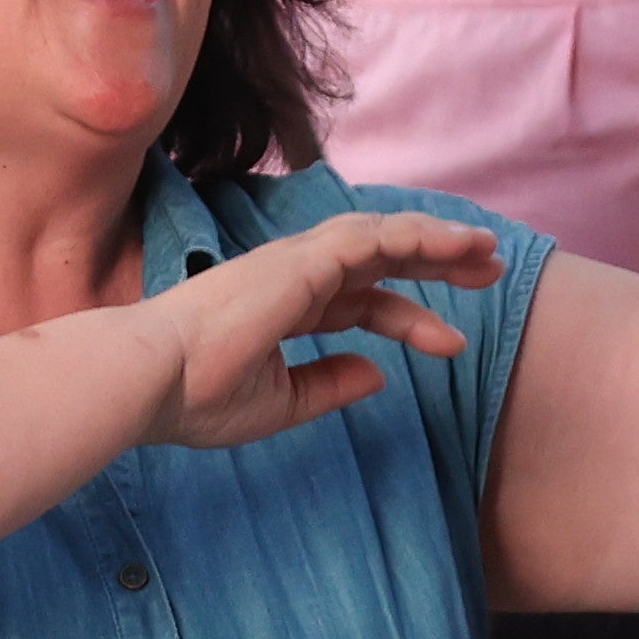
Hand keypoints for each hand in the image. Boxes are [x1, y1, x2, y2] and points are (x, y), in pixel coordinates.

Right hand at [123, 208, 501, 452]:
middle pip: (377, 259)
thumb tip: (378, 374)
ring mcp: (295, 263)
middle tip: (488, 269)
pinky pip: (371, 236)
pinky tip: (454, 246)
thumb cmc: (196, 396)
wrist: (151, 382)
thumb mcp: (278, 402)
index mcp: (284, 308)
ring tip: (487, 252)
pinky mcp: (301, 260)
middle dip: (434, 261)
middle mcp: (292, 277)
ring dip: (436, 240)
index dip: (409, 319)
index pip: (359, 301)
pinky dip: (416, 235)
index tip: (453, 344)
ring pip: (380, 236)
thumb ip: (327, 385)